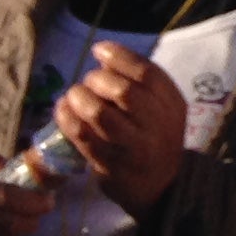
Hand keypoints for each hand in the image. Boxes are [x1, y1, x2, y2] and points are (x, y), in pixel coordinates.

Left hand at [57, 44, 189, 212]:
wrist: (162, 185)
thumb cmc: (155, 138)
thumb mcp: (162, 109)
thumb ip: (140, 84)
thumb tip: (103, 54)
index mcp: (172, 104)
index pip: (148, 73)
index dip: (120, 57)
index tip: (99, 50)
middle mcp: (157, 124)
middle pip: (124, 91)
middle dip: (97, 80)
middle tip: (88, 83)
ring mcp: (133, 146)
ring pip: (99, 114)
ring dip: (79, 99)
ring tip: (73, 97)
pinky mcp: (109, 163)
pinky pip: (81, 135)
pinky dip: (66, 118)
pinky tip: (63, 110)